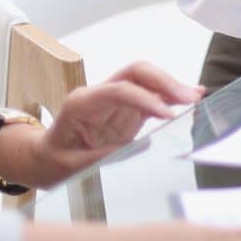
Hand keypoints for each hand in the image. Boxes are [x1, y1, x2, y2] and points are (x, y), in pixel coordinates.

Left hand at [28, 62, 201, 187]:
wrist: (43, 158)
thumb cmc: (52, 161)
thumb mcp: (70, 167)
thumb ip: (102, 156)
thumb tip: (140, 147)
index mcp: (82, 103)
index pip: (119, 90)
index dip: (145, 99)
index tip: (168, 115)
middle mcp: (100, 95)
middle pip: (136, 73)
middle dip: (164, 81)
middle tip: (190, 99)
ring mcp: (114, 100)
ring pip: (147, 81)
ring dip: (172, 86)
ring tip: (197, 96)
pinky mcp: (126, 110)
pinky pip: (150, 97)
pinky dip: (170, 97)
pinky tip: (190, 99)